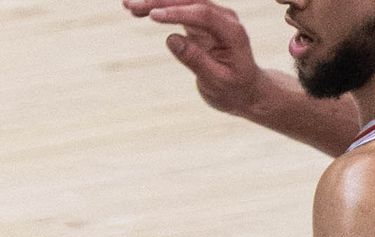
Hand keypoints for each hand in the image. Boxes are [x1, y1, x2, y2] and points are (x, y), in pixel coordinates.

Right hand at [123, 0, 266, 116]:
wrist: (246, 90)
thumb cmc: (233, 88)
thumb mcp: (215, 80)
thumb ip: (195, 59)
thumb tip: (170, 38)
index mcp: (232, 32)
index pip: (203, 14)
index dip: (177, 13)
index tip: (152, 16)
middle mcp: (224, 19)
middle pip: (191, 1)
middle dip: (161, 1)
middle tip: (130, 5)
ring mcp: (213, 19)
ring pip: (184, 2)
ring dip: (157, 1)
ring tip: (128, 5)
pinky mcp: (201, 23)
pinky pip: (180, 10)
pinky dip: (160, 8)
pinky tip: (141, 10)